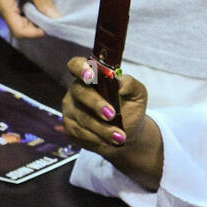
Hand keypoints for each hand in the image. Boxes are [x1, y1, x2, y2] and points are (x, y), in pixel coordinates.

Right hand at [0, 0, 61, 38]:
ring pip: (16, 22)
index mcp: (3, 5)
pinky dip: (26, 14)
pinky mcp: (1, 1)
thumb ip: (43, 1)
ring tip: (45, 13)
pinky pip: (14, 14)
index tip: (50, 25)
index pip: (19, 31)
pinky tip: (36, 7)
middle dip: (34, 27)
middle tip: (50, 19)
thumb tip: (55, 17)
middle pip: (17, 28)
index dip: (35, 32)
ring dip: (31, 21)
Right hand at [62, 56, 160, 189]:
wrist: (126, 133)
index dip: (80, 69)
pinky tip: (108, 142)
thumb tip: (121, 84)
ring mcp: (71, 109)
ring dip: (101, 129)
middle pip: (80, 93)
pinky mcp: (69, 127)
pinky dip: (96, 138)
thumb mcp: (137, 95)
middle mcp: (77, 90)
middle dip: (96, 104)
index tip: (91, 76)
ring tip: (119, 137)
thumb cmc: (130, 109)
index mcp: (91, 76)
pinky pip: (79, 133)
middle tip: (112, 116)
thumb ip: (131, 85)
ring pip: (82, 117)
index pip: (76, 65)